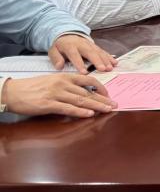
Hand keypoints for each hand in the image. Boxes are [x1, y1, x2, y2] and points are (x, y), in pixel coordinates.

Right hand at [1, 74, 115, 117]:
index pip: (88, 80)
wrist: (13, 92)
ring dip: (96, 106)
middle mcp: (62, 83)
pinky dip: (80, 111)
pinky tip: (89, 114)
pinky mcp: (48, 104)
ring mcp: (56, 93)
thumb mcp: (52, 82)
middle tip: (115, 105)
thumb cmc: (32, 88)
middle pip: (87, 92)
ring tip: (107, 110)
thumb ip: (67, 86)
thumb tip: (83, 94)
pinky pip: (67, 108)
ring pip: (81, 100)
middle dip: (103, 99)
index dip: (101, 88)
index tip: (109, 95)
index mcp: (64, 77)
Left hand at [49, 35, 115, 73]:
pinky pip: (103, 51)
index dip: (80, 64)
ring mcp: (90, 44)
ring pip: (99, 52)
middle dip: (98, 61)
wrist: (66, 34)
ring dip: (105, 60)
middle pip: (90, 53)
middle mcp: (82, 44)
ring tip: (110, 68)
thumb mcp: (53, 50)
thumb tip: (59, 66)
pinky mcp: (95, 46)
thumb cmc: (60, 45)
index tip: (84, 72)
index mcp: (70, 46)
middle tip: (103, 69)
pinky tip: (115, 62)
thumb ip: (56, 58)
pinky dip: (109, 57)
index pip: (75, 55)